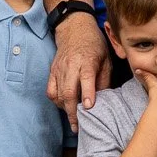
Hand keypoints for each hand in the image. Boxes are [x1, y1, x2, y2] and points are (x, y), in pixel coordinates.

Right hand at [47, 12, 112, 131]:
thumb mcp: (106, 59)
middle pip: (68, 91)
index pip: (86, 78)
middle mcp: (71, 65)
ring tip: (73, 121)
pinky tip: (64, 106)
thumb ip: (104, 80)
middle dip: (72, 111)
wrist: (74, 29)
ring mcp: (59, 69)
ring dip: (65, 110)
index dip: (87, 93)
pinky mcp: (52, 71)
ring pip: (58, 94)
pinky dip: (56, 101)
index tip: (88, 107)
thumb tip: (103, 100)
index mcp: (87, 60)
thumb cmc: (94, 45)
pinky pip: (50, 91)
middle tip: (78, 127)